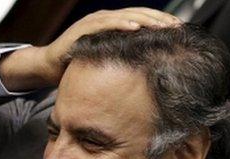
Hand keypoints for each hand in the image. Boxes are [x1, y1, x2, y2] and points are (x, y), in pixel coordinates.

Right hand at [0, 8, 180, 90]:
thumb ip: (123, 62)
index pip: (143, 21)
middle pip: (139, 15)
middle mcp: (106, 20)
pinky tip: (136, 28)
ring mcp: (95, 22)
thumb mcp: (106, 64)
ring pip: (126, 16)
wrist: (48, 67)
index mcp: (114, 27)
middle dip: (159, 20)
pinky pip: (106, 23)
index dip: (161, 24)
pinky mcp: (84, 28)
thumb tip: (148, 73)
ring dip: (146, 19)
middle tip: (178, 26)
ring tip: (163, 25)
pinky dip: (122, 24)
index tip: (180, 31)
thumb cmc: (78, 68)